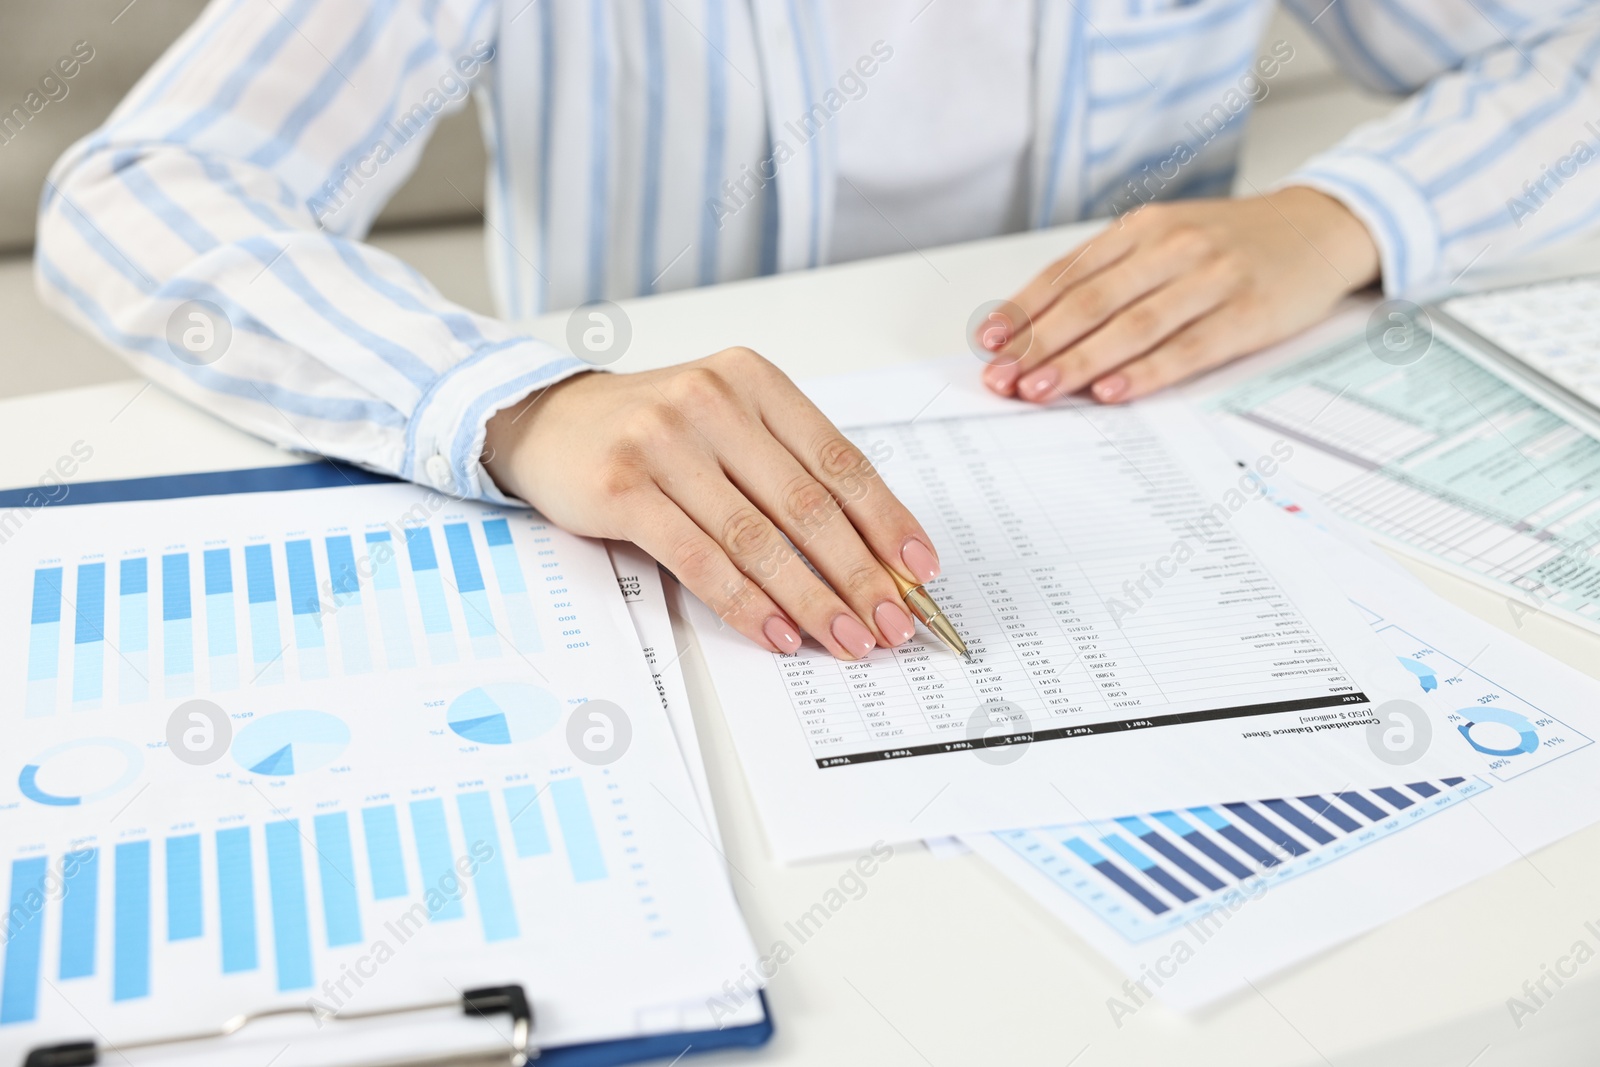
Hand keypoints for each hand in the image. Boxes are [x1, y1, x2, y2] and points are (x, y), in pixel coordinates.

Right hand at [482, 349, 939, 659]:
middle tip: (892, 621)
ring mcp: (664, 441)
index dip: (887, 520)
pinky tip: (778, 633)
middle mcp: (712, 401)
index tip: (920, 570)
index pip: (839, 460)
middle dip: (859, 573)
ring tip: (846, 639)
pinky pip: (701, 558)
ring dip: (811, 599)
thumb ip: (787, 472)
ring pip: (758, 538)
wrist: (548, 421)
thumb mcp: (726, 425)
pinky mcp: (623, 487)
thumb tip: (868, 555)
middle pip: (806, 504)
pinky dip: (746, 603)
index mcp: (754, 382)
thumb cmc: (651, 432)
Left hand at [979, 187, 1380, 402]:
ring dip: (1079, 362)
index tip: (989, 343)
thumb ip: (1110, 275)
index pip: (1069, 273)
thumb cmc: (1230, 243)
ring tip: (1040, 391)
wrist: (1320, 227)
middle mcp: (1173, 247)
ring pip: (1132, 326)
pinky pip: (1186, 348)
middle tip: (1003, 378)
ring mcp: (1212, 279)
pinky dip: (1145, 372)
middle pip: (1091, 302)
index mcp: (1143, 227)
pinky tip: (1111, 391)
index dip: (1024, 310)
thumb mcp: (1165, 238)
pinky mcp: (1247, 313)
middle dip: (1039, 344)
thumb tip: (1039, 326)